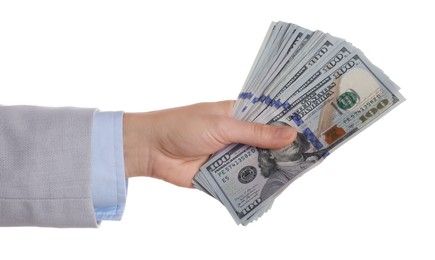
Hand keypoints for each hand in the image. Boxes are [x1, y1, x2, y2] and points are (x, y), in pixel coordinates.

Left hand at [123, 100, 296, 186]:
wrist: (151, 150)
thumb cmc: (182, 126)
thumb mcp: (222, 125)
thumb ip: (256, 133)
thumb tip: (290, 134)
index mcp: (237, 115)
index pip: (269, 116)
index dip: (288, 121)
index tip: (313, 126)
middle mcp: (236, 135)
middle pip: (266, 143)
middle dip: (283, 149)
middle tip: (311, 154)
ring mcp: (229, 156)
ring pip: (256, 163)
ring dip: (270, 168)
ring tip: (297, 172)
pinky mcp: (221, 176)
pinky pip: (242, 181)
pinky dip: (253, 185)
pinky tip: (272, 189)